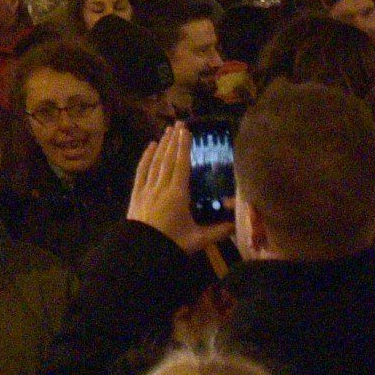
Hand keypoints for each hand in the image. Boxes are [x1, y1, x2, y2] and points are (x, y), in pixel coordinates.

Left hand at [125, 128, 227, 254]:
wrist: (143, 250)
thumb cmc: (172, 244)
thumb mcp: (198, 239)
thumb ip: (219, 231)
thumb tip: (237, 223)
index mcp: (178, 194)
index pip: (181, 165)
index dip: (184, 146)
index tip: (187, 130)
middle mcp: (162, 186)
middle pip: (168, 158)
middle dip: (174, 140)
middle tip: (179, 124)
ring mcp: (147, 188)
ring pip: (155, 161)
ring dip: (162, 145)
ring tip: (167, 130)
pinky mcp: (136, 192)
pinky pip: (142, 170)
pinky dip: (146, 156)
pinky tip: (150, 146)